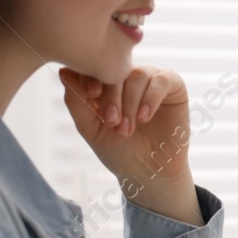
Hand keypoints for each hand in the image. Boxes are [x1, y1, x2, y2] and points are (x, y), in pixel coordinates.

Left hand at [59, 65, 198, 219]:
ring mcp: (152, 80)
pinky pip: (162, 80)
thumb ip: (76, 101)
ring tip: (128, 128)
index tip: (92, 95)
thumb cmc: (119, 151)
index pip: (96, 66)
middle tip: (112, 122)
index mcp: (107, 84)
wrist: (149, 171)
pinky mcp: (174, 86)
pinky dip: (151, 97)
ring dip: (131, 102)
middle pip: (117, 70)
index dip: (92, 75)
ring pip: (138, 75)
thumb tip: (64, 71)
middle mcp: (129, 78)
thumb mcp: (91, 129)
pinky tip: (145, 117)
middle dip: (112, 97)